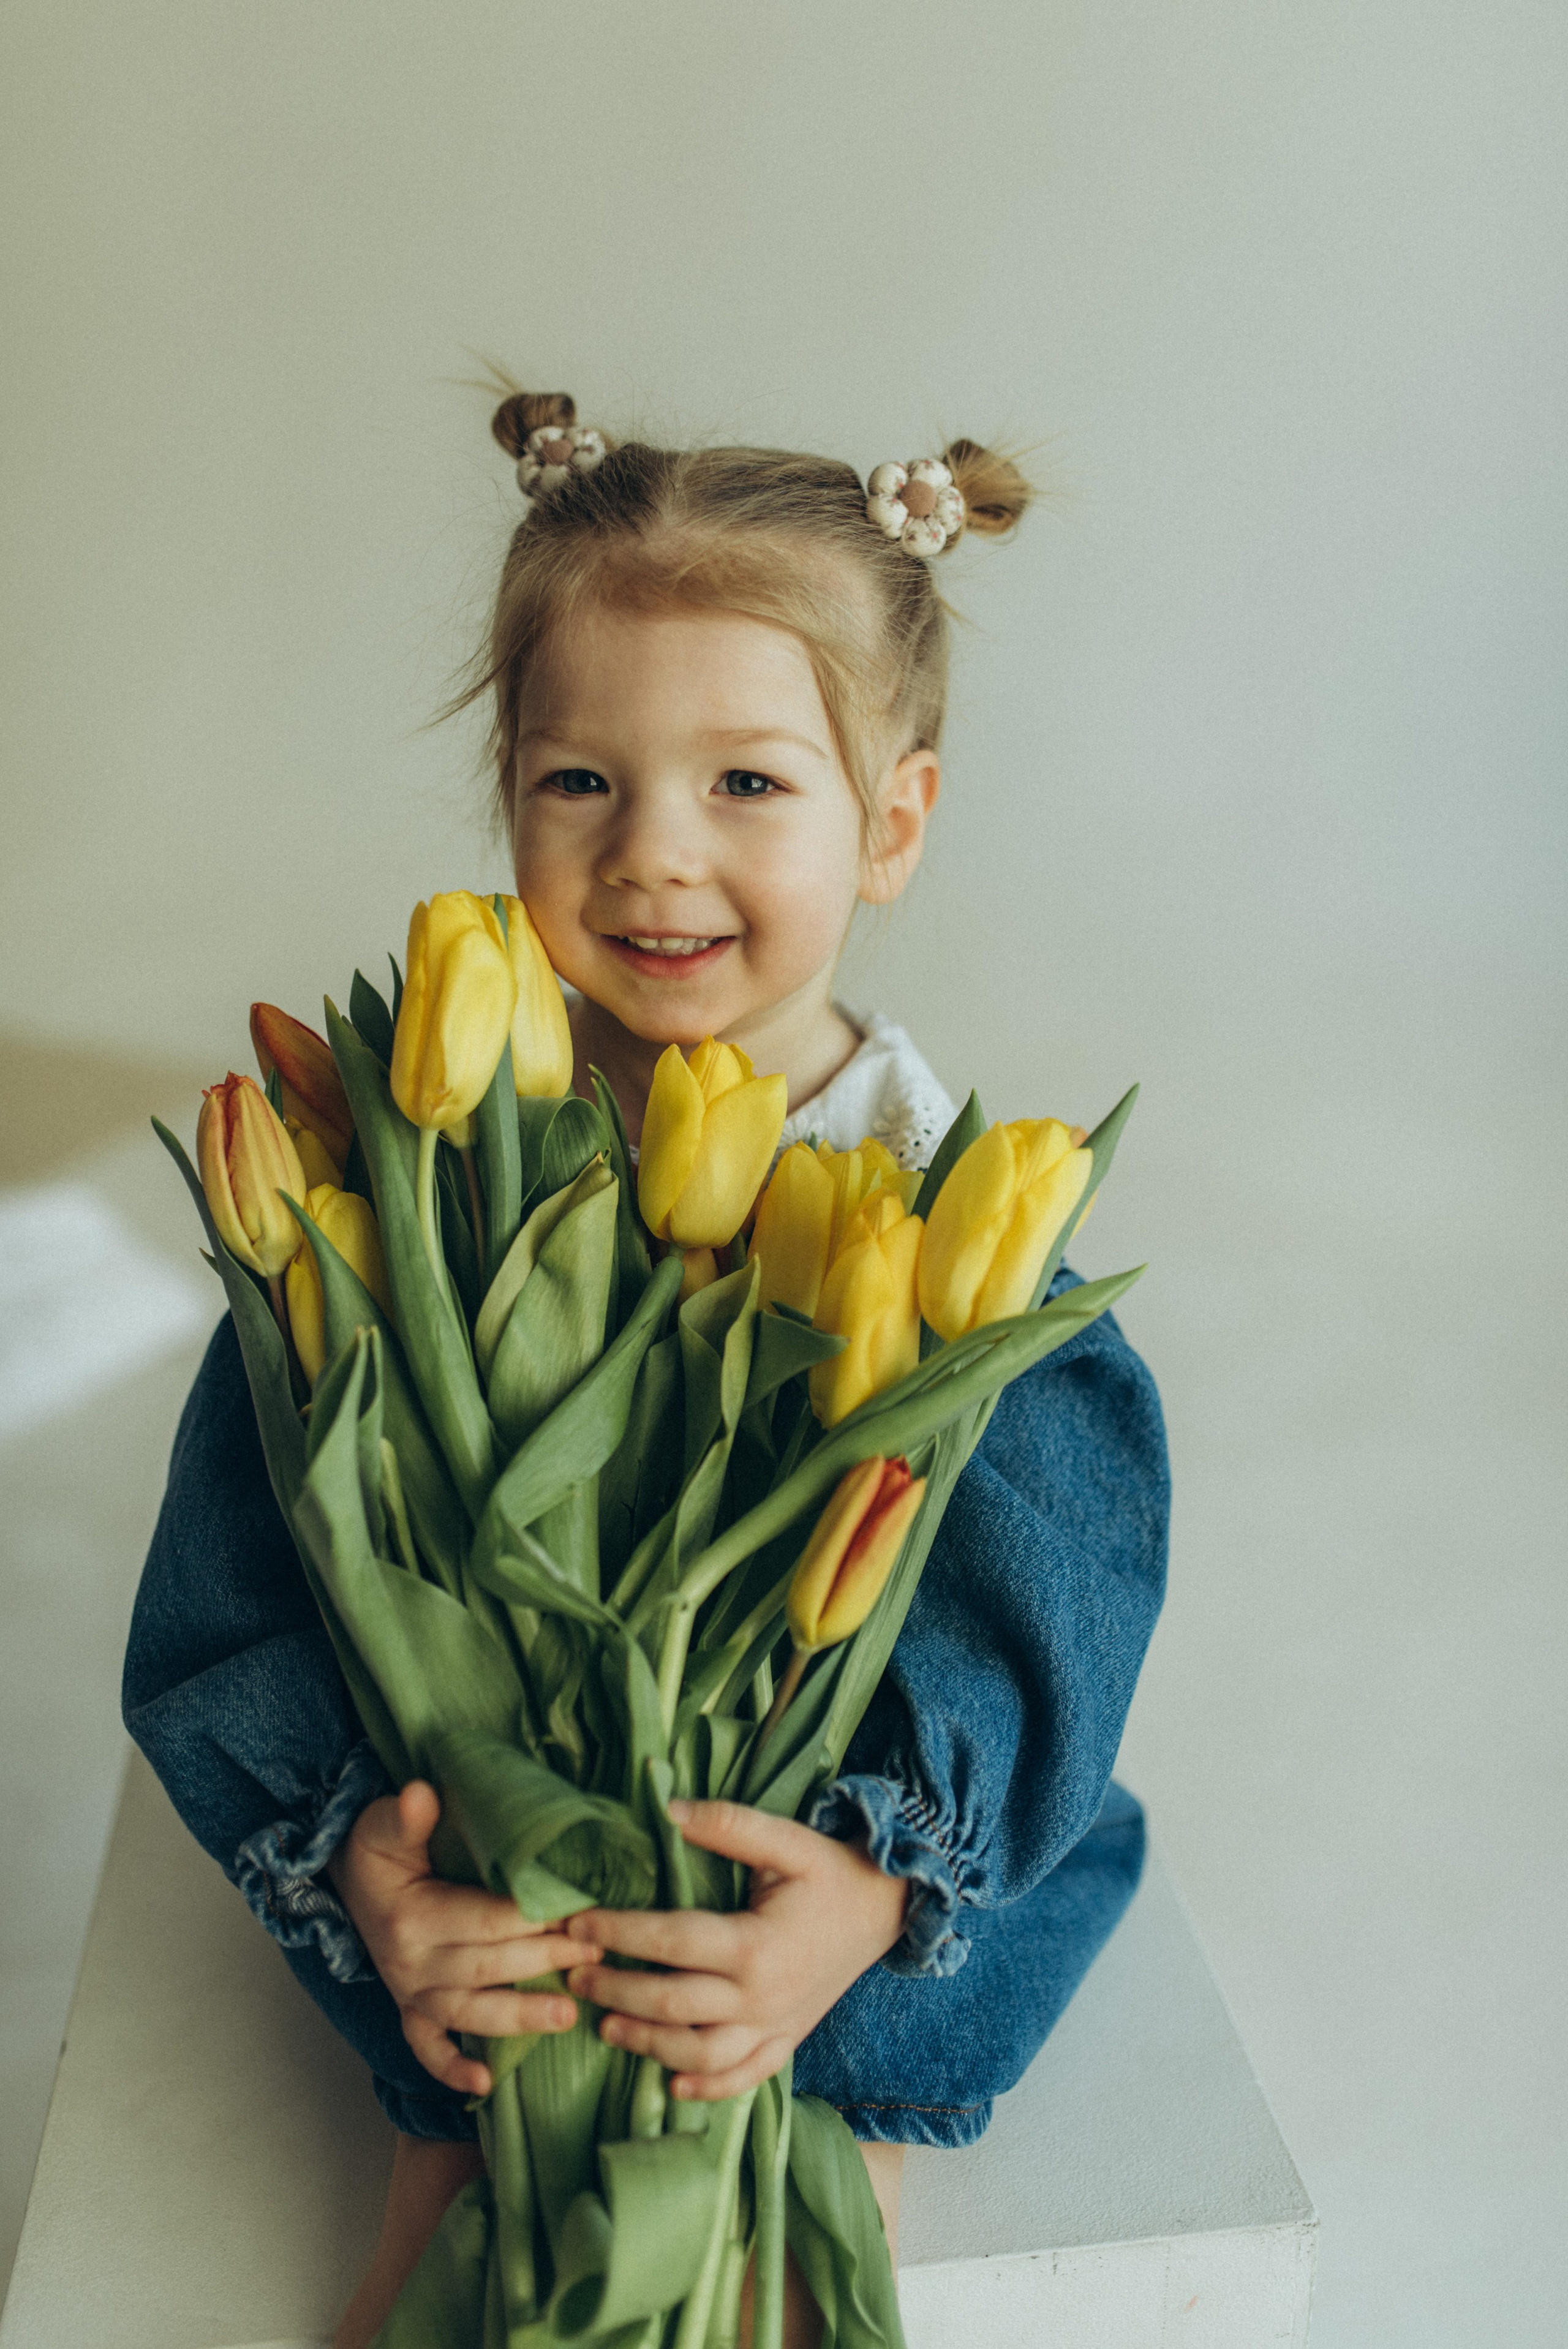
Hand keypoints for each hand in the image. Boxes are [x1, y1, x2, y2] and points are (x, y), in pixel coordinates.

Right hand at [326, 1781, 598, 2097]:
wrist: (344, 1875)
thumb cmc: (379, 1846)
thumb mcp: (386, 1823)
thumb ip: (406, 1814)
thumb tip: (422, 1796)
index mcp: (411, 1917)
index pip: (486, 1920)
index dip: (535, 1915)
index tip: (581, 1910)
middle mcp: (409, 1963)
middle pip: (489, 1966)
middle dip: (546, 1959)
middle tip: (597, 1953)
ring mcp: (408, 1991)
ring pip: (469, 2012)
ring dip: (519, 2017)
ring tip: (568, 2017)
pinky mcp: (406, 2008)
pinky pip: (426, 2047)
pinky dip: (451, 2067)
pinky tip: (486, 2084)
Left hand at [563, 1799, 908, 2101]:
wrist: (886, 1909)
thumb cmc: (831, 1871)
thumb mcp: (786, 1839)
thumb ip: (728, 1825)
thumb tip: (667, 1810)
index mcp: (756, 1945)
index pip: (670, 1942)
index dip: (619, 1933)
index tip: (578, 1924)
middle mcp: (762, 1996)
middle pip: (672, 2004)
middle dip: (616, 1992)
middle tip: (575, 1978)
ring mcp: (776, 2026)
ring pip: (700, 2054)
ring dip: (648, 2045)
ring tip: (607, 2027)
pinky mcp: (787, 2040)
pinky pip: (744, 2078)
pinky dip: (707, 2088)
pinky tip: (672, 2084)